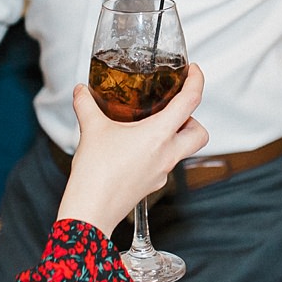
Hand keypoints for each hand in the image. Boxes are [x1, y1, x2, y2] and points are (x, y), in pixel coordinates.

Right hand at [57, 64, 208, 234]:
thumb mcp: (91, 130)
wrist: (91, 210)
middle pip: (200, 133)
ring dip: (177, 136)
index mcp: (159, 135)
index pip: (190, 102)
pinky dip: (159, 153)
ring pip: (185, 150)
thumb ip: (87, 105)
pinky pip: (166, 164)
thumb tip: (82, 91)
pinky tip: (136, 149)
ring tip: (153, 126)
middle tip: (175, 108)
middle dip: (194, 119)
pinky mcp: (153, 184)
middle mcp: (167, 154)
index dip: (197, 81)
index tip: (194, 71)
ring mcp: (162, 172)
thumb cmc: (96, 174)